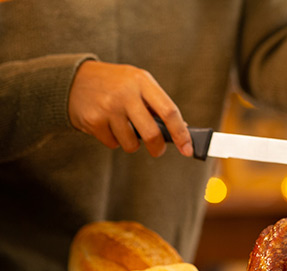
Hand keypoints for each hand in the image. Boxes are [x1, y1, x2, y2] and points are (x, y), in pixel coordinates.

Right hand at [68, 60, 192, 156]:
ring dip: (132, 143)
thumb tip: (182, 129)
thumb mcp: (137, 83)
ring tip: (124, 128)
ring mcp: (108, 107)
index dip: (181, 133)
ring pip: (132, 143)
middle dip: (158, 148)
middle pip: (152, 133)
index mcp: (142, 81)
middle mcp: (126, 93)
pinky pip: (113, 144)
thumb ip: (157, 104)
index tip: (188, 148)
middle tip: (157, 150)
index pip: (169, 111)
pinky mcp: (93, 120)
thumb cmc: (114, 84)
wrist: (73, 79)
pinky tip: (107, 125)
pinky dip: (114, 140)